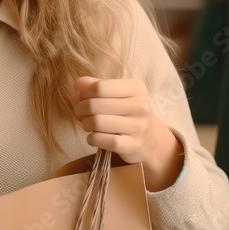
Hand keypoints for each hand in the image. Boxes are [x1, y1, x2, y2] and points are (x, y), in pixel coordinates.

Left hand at [73, 76, 183, 191]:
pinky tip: (93, 137)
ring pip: (97, 122)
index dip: (83, 93)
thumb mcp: (116, 93)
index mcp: (136, 88)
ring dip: (85, 124)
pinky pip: (103, 140)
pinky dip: (92, 139)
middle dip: (80, 109)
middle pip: (94, 104)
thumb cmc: (126, 112)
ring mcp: (138, 126)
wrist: (150, 138)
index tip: (80, 98)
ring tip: (88, 124)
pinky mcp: (133, 145)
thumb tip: (78, 84)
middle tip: (81, 113)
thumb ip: (95, 85)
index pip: (99, 86)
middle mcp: (140, 105)